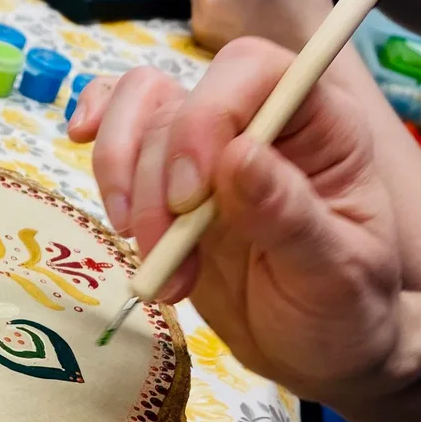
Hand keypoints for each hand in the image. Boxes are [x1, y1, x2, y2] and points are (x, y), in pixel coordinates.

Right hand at [68, 39, 403, 403]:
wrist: (312, 349)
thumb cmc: (341, 311)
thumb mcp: (334, 276)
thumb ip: (289, 215)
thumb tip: (236, 156)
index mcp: (319, 125)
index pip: (251, 72)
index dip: (206, 118)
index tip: (189, 199)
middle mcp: (257, 118)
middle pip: (177, 100)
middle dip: (153, 182)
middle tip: (160, 256)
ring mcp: (207, 144)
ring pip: (136, 110)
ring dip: (120, 180)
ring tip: (147, 257)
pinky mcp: (166, 173)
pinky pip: (119, 121)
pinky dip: (97, 130)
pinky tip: (79, 141)